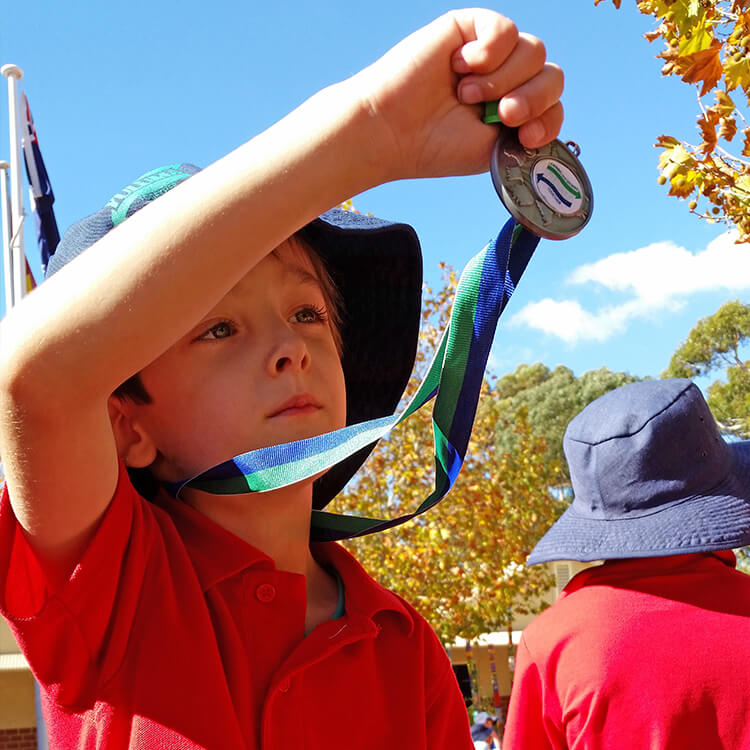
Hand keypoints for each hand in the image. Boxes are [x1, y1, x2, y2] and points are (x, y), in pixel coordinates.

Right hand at [352, 9, 563, 181]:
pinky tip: (462, 66)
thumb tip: (551, 119)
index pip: (553, 103)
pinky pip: (505, 29)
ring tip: (466, 94)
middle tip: (500, 114)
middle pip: (552, 75)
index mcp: (511, 110)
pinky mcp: (469, 28)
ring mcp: (489, 54)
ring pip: (533, 52)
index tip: (526, 136)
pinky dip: (490, 51)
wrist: (391, 131)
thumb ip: (526, 134)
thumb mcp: (492, 151)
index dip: (548, 117)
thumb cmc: (433, 146)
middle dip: (532, 98)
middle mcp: (505, 79)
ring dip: (503, 79)